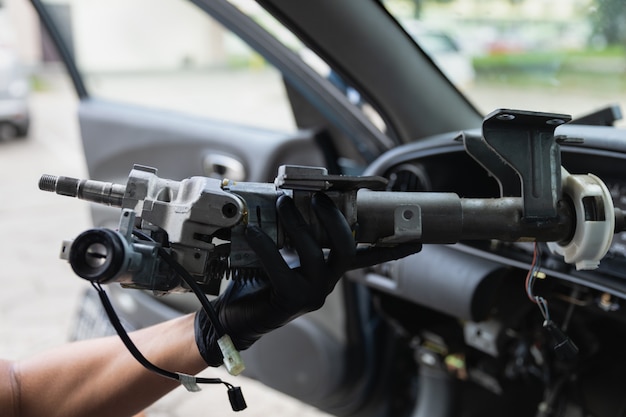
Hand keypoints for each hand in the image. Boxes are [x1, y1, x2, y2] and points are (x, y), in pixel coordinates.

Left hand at [195, 192, 420, 365]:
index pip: (366, 259)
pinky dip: (265, 245)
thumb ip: (292, 235)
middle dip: (335, 219)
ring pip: (315, 254)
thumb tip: (289, 198)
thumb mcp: (281, 254)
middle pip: (346, 249)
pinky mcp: (289, 300)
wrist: (234, 318)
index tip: (417, 240)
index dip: (391, 249)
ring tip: (284, 203)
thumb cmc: (257, 282)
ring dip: (298, 223)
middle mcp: (326, 284)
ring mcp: (311, 294)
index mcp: (329, 272)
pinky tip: (253, 231)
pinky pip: (280, 267)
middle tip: (319, 197)